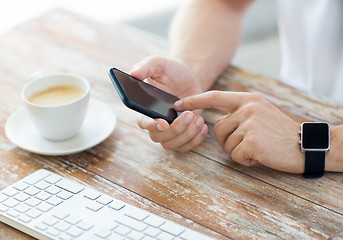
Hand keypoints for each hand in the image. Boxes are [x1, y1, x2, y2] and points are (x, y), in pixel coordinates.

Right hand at [131, 56, 207, 151]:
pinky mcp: (182, 135)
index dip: (152, 126)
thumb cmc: (170, 71)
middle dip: (176, 129)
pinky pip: (186, 147)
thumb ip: (144, 66)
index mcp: (145, 108)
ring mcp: (169, 131)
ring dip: (187, 134)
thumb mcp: (158, 64)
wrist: (188, 79)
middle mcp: (155, 123)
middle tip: (189, 114)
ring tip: (198, 118)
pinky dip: (196, 140)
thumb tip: (132, 74)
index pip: (143, 123)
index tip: (164, 123)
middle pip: (158, 138)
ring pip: (172, 145)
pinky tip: (203, 125)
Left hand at [174, 91, 303, 172]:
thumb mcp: (259, 113)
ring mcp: (250, 123)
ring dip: (238, 150)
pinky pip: (235, 154)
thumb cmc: (279, 132)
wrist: (304, 145)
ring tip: (257, 147)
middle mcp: (247, 108)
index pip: (214, 97)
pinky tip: (260, 155)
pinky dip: (244, 159)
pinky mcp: (252, 140)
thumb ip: (237, 114)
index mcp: (248, 99)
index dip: (194, 100)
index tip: (178, 104)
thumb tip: (215, 123)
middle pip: (217, 129)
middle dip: (227, 141)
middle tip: (247, 144)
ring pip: (226, 143)